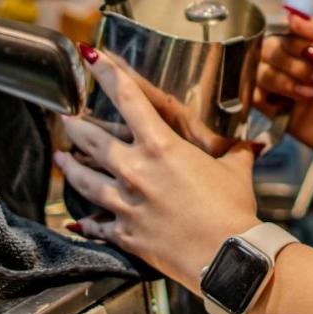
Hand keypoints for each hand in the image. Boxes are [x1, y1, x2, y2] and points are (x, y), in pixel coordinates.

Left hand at [57, 48, 259, 288]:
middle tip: (65, 115)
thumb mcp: (236, 169)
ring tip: (61, 159)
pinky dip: (84, 222)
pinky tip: (74, 219)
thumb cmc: (233, 210)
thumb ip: (237, 151)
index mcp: (161, 146)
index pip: (127, 98)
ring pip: (84, 179)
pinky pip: (95, 224)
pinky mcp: (124, 234)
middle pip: (92, 140)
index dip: (106, 72)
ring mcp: (125, 203)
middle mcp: (136, 170)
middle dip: (75, 125)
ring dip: (70, 167)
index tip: (91, 57)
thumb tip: (252, 143)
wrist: (228, 257)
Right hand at [256, 8, 312, 178]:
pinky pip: (257, 100)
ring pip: (260, 73)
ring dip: (285, 79)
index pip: (285, 30)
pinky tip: (300, 101)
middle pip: (267, 49)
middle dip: (292, 61)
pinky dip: (269, 97)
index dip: (294, 39)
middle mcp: (302, 66)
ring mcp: (291, 91)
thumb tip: (292, 16)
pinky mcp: (285, 116)